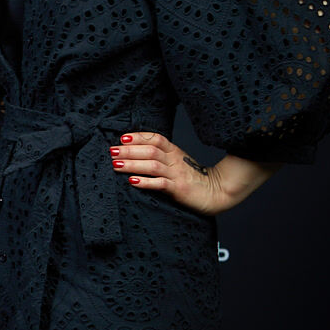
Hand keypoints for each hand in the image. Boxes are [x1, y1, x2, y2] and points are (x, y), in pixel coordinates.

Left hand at [109, 131, 230, 212]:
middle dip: (129, 150)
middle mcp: (175, 160)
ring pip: (152, 165)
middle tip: (112, 151)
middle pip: (151, 150)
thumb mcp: (178, 163)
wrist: (217, 192)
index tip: (122, 138)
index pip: (156, 139)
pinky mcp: (179, 189)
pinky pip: (161, 184)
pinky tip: (132, 182)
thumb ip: (162, 157)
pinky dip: (146, 182)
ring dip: (132, 164)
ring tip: (116, 165)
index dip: (139, 136)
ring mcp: (177, 174)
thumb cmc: (194, 178)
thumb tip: (136, 153)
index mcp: (175, 152)